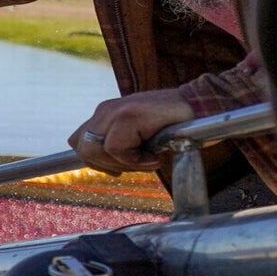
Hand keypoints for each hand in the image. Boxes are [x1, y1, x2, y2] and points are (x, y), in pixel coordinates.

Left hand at [68, 88, 194, 173]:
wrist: (198, 107)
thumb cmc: (171, 126)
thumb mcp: (137, 136)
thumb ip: (117, 144)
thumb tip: (103, 165)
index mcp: (105, 113)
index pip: (78, 140)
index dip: (95, 161)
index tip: (119, 168)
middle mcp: (105, 110)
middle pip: (83, 150)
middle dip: (108, 166)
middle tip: (137, 163)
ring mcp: (115, 111)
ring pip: (96, 151)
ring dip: (125, 163)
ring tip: (149, 156)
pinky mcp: (128, 116)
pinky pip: (116, 150)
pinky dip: (137, 161)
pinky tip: (155, 154)